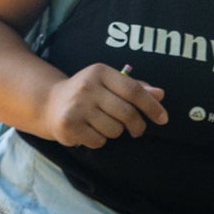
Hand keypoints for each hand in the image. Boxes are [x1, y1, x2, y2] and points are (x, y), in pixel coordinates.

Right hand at [45, 63, 165, 146]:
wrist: (51, 103)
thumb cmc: (88, 94)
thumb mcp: (109, 84)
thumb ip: (135, 88)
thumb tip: (160, 94)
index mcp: (100, 72)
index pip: (134, 90)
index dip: (152, 106)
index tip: (163, 119)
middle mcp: (87, 87)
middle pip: (127, 113)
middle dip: (137, 125)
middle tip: (136, 129)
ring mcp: (77, 106)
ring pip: (114, 130)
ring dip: (115, 132)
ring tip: (103, 125)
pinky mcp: (69, 125)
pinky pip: (99, 141)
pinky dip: (99, 140)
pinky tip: (90, 131)